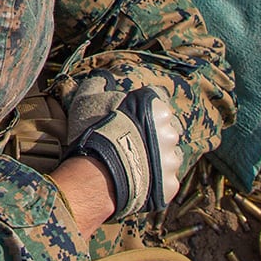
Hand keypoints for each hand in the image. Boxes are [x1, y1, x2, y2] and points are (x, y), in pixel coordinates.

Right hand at [63, 70, 184, 220]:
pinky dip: (155, 182)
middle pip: (166, 133)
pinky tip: (138, 181)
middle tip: (131, 146)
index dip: (143, 113)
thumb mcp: (88, 101)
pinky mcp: (170, 184)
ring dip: (155, 161)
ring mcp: (172, 160)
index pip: (157, 106)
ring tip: (133, 167)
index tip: (130, 122)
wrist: (100, 173)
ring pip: (168, 159)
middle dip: (152, 138)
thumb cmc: (95, 133)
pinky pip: (165, 182)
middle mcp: (171, 133)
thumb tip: (102, 77)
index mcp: (157, 108)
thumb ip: (98, 85)